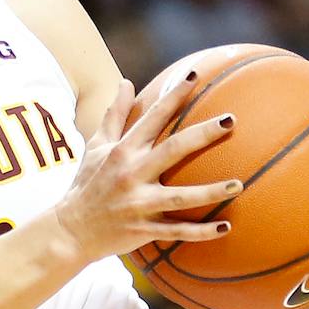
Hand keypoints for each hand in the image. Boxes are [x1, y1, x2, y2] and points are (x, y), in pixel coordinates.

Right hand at [54, 72, 245, 263]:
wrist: (69, 230)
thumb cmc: (87, 185)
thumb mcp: (96, 146)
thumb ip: (114, 115)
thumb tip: (126, 82)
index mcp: (123, 151)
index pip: (153, 117)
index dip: (174, 95)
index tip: (196, 75)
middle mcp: (132, 174)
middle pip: (173, 150)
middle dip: (203, 134)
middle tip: (231, 120)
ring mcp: (139, 204)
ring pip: (181, 197)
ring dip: (211, 191)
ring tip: (239, 184)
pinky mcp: (144, 230)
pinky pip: (177, 231)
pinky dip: (201, 232)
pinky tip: (226, 227)